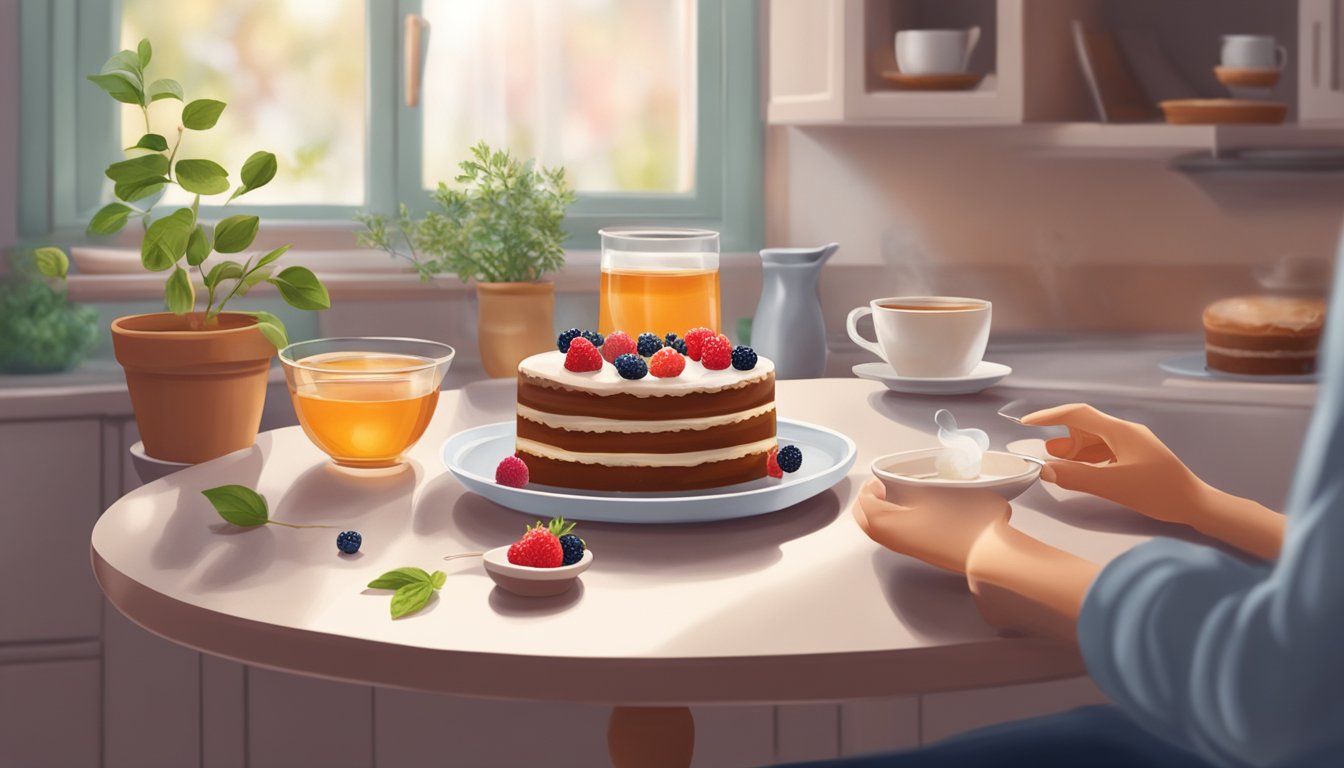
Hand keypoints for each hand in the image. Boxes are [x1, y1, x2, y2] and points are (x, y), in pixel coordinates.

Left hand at [853, 478, 1009, 573]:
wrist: (989, 556)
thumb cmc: (966, 522)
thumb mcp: (944, 492)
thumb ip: (929, 485)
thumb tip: (926, 484)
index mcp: (892, 524)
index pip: (865, 505)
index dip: (868, 488)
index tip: (880, 479)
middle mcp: (896, 540)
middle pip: (866, 522)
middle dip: (866, 504)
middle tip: (879, 489)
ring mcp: (910, 549)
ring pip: (880, 532)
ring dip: (879, 515)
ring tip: (895, 499)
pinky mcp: (923, 553)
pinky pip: (895, 537)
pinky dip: (893, 523)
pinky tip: (913, 513)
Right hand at [1021, 403, 1203, 524]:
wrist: (1197, 504)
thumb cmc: (1158, 491)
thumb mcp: (1113, 485)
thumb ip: (1076, 476)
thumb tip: (1045, 470)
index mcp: (1120, 431)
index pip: (1077, 414)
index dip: (1049, 416)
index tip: (1027, 423)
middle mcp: (1126, 432)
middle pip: (1086, 426)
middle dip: (1062, 436)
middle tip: (1044, 453)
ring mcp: (1134, 444)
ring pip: (1096, 439)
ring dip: (1075, 449)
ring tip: (1057, 461)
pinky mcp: (1139, 457)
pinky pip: (1106, 450)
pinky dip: (1088, 458)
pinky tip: (1082, 469)